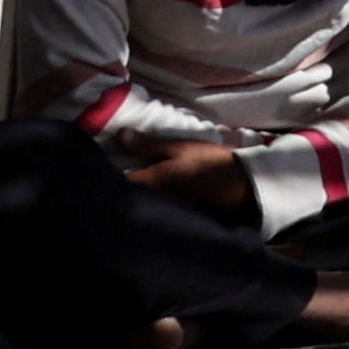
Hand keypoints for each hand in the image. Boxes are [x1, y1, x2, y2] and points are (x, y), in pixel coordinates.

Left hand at [122, 137, 256, 217]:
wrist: (242, 186)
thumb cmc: (208, 163)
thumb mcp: (181, 147)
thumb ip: (149, 144)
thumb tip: (119, 134)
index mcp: (151, 182)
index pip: (120, 182)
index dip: (110, 174)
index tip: (106, 164)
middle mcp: (153, 200)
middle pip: (129, 195)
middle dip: (123, 185)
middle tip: (118, 171)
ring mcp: (164, 210)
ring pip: (142, 201)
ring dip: (137, 193)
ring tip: (134, 181)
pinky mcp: (177, 214)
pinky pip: (156, 207)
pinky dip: (151, 201)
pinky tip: (154, 193)